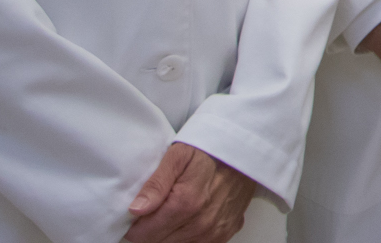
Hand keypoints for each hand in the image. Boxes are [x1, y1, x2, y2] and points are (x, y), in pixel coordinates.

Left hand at [124, 143, 254, 242]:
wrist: (244, 148)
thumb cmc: (209, 149)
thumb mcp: (178, 155)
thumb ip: (156, 183)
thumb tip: (136, 210)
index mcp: (185, 203)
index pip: (144, 234)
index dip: (135, 225)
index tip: (137, 213)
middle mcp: (201, 223)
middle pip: (158, 242)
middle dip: (151, 230)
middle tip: (155, 209)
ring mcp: (215, 230)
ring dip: (169, 233)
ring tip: (172, 212)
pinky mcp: (225, 233)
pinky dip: (187, 236)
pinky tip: (188, 220)